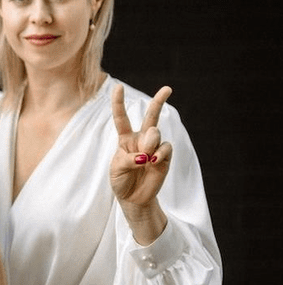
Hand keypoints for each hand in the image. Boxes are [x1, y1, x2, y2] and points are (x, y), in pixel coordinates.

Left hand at [110, 84, 172, 207]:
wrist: (133, 198)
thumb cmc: (121, 181)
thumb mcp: (117, 169)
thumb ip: (128, 159)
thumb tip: (147, 155)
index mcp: (124, 139)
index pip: (121, 118)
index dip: (119, 103)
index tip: (118, 86)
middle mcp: (141, 139)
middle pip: (151, 116)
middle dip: (159, 101)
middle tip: (167, 89)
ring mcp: (154, 147)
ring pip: (155, 133)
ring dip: (149, 144)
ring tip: (145, 158)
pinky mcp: (165, 157)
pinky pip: (165, 148)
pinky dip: (160, 153)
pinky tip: (154, 161)